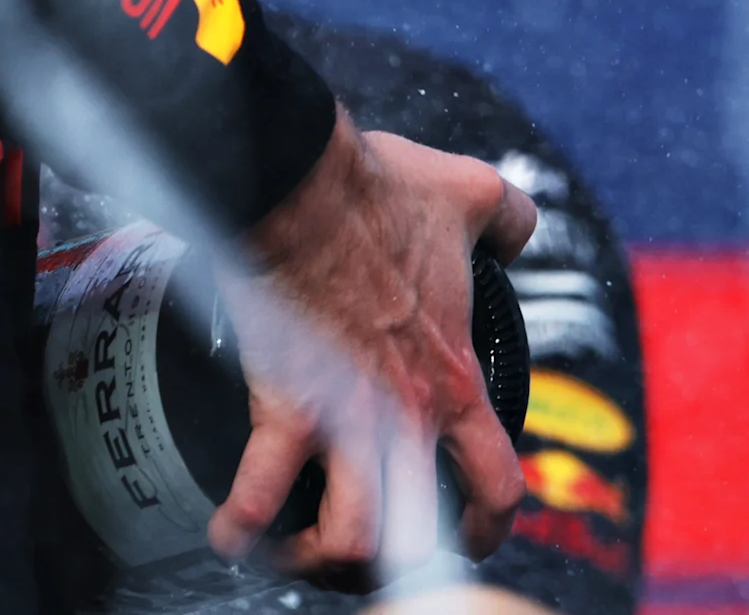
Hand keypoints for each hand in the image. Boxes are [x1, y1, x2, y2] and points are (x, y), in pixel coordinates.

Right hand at [212, 110, 538, 576]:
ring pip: (349, 539)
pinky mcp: (285, 404)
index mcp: (454, 377)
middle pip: (418, 536)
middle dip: (395, 564)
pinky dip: (239, 525)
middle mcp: (408, 415)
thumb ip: (511, 218)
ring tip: (300, 555)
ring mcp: (346, 417)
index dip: (490, 526)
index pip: (497, 482)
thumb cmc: (380, 191)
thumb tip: (520, 227)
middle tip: (372, 560)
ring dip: (322, 559)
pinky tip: (228, 534)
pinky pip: (259, 490)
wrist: (305, 184)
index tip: (473, 536)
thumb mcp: (472, 197)